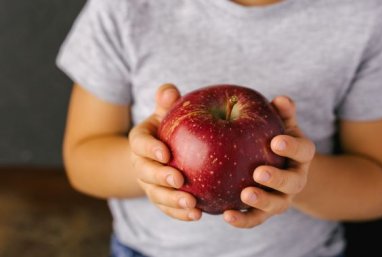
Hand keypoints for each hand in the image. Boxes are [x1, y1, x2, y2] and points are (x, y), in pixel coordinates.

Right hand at [129, 84, 201, 220]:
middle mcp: (141, 164)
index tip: (165, 153)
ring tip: (192, 205)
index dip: (150, 149)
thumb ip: (166, 102)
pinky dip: (180, 214)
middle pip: (145, 173)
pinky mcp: (162, 199)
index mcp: (140, 141)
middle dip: (160, 178)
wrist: (162, 152)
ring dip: (172, 201)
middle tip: (179, 180)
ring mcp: (150, 184)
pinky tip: (198, 215)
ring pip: (156, 195)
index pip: (139, 144)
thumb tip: (169, 90)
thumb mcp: (166, 112)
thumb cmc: (169, 127)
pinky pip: (168, 209)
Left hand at [223, 96, 314, 227]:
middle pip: (292, 183)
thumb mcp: (282, 125)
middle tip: (259, 173)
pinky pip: (255, 218)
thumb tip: (281, 99)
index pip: (303, 151)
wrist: (280, 171)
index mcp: (301, 156)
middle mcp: (295, 180)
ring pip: (276, 205)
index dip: (292, 147)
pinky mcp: (265, 212)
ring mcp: (281, 198)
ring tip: (244, 196)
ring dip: (262, 202)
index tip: (276, 142)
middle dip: (277, 178)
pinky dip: (243, 219)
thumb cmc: (275, 141)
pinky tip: (226, 215)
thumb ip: (282, 113)